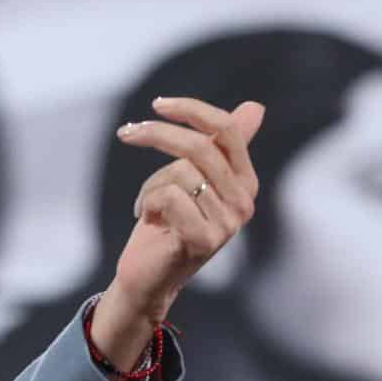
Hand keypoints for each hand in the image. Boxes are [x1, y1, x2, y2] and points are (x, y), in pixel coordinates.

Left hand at [89, 97, 264, 363]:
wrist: (146, 276)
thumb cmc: (166, 224)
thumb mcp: (190, 178)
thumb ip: (218, 145)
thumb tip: (257, 107)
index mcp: (245, 181)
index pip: (228, 130)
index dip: (192, 110)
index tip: (157, 104)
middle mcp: (244, 201)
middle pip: (200, 147)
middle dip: (156, 134)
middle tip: (125, 134)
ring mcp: (228, 223)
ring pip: (178, 174)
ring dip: (149, 185)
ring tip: (147, 207)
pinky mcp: (206, 240)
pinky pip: (170, 197)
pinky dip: (147, 203)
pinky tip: (149, 222)